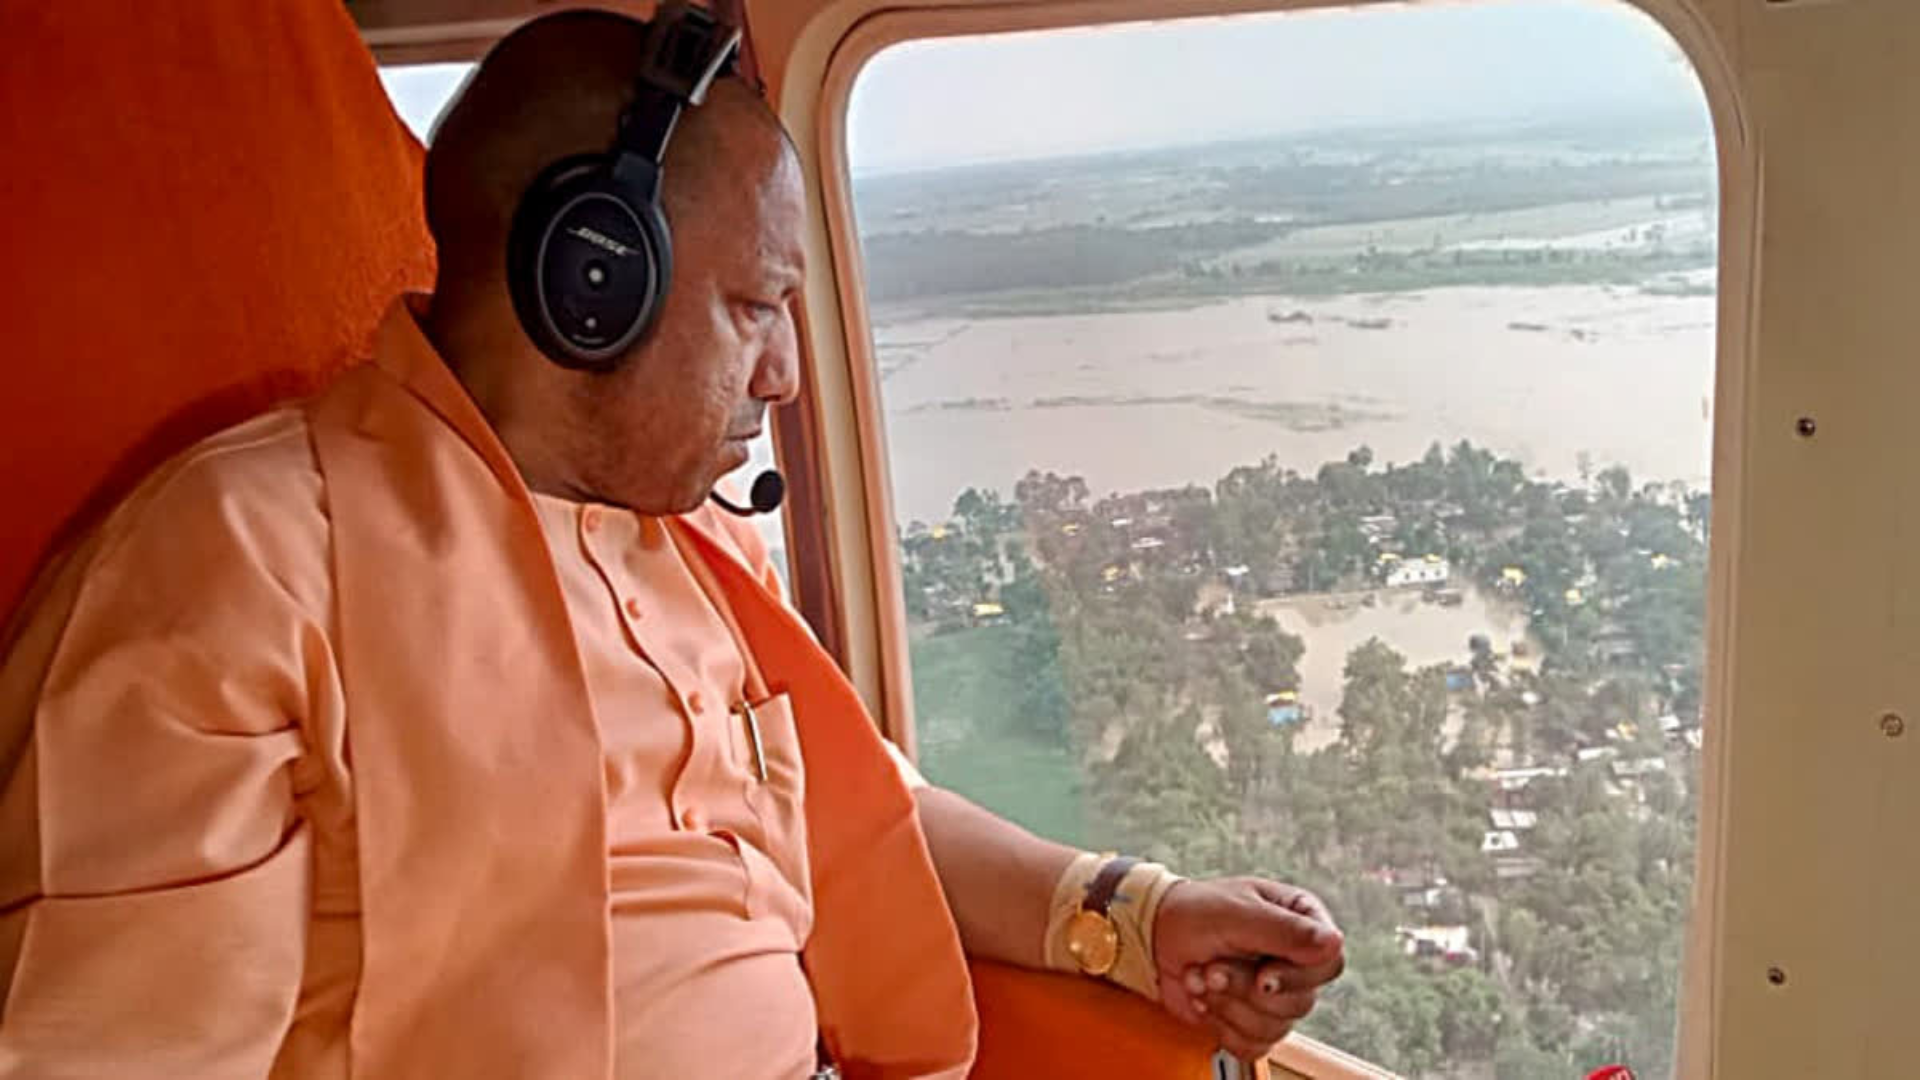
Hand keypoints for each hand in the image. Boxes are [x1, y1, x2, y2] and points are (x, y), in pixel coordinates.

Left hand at [1150, 877, 1344, 1061]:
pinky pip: (1254, 1045)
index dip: (1297, 977)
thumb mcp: (1237, 912)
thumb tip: (1334, 943)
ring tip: (1201, 977)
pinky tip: (1204, 999)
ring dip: (1227, 1004)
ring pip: (1276, 1027)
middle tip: (1213, 967)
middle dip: (1245, 988)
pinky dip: (1222, 1026)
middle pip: (1301, 1001)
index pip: (1329, 963)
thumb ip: (1285, 930)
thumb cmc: (1193, 912)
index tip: (1263, 976)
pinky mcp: (1251, 1021)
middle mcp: (1292, 960)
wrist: (1152, 936)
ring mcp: (1274, 994)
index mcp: (1300, 922)